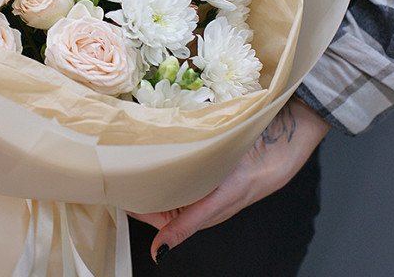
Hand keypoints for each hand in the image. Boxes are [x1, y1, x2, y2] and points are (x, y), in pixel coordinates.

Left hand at [128, 96, 330, 261]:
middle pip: (154, 193)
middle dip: (135, 183)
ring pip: (163, 174)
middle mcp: (192, 195)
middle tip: (114, 166)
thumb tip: (159, 253)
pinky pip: (176, 156)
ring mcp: (195, 174)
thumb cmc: (254, 174)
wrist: (281, 140)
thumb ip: (187, 225)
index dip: (132, 203)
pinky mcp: (200, 156)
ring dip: (149, 166)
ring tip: (128, 153)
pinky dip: (164, 152)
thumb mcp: (218, 201)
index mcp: (194, 213)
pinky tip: (154, 141)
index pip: (152, 214)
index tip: (111, 189)